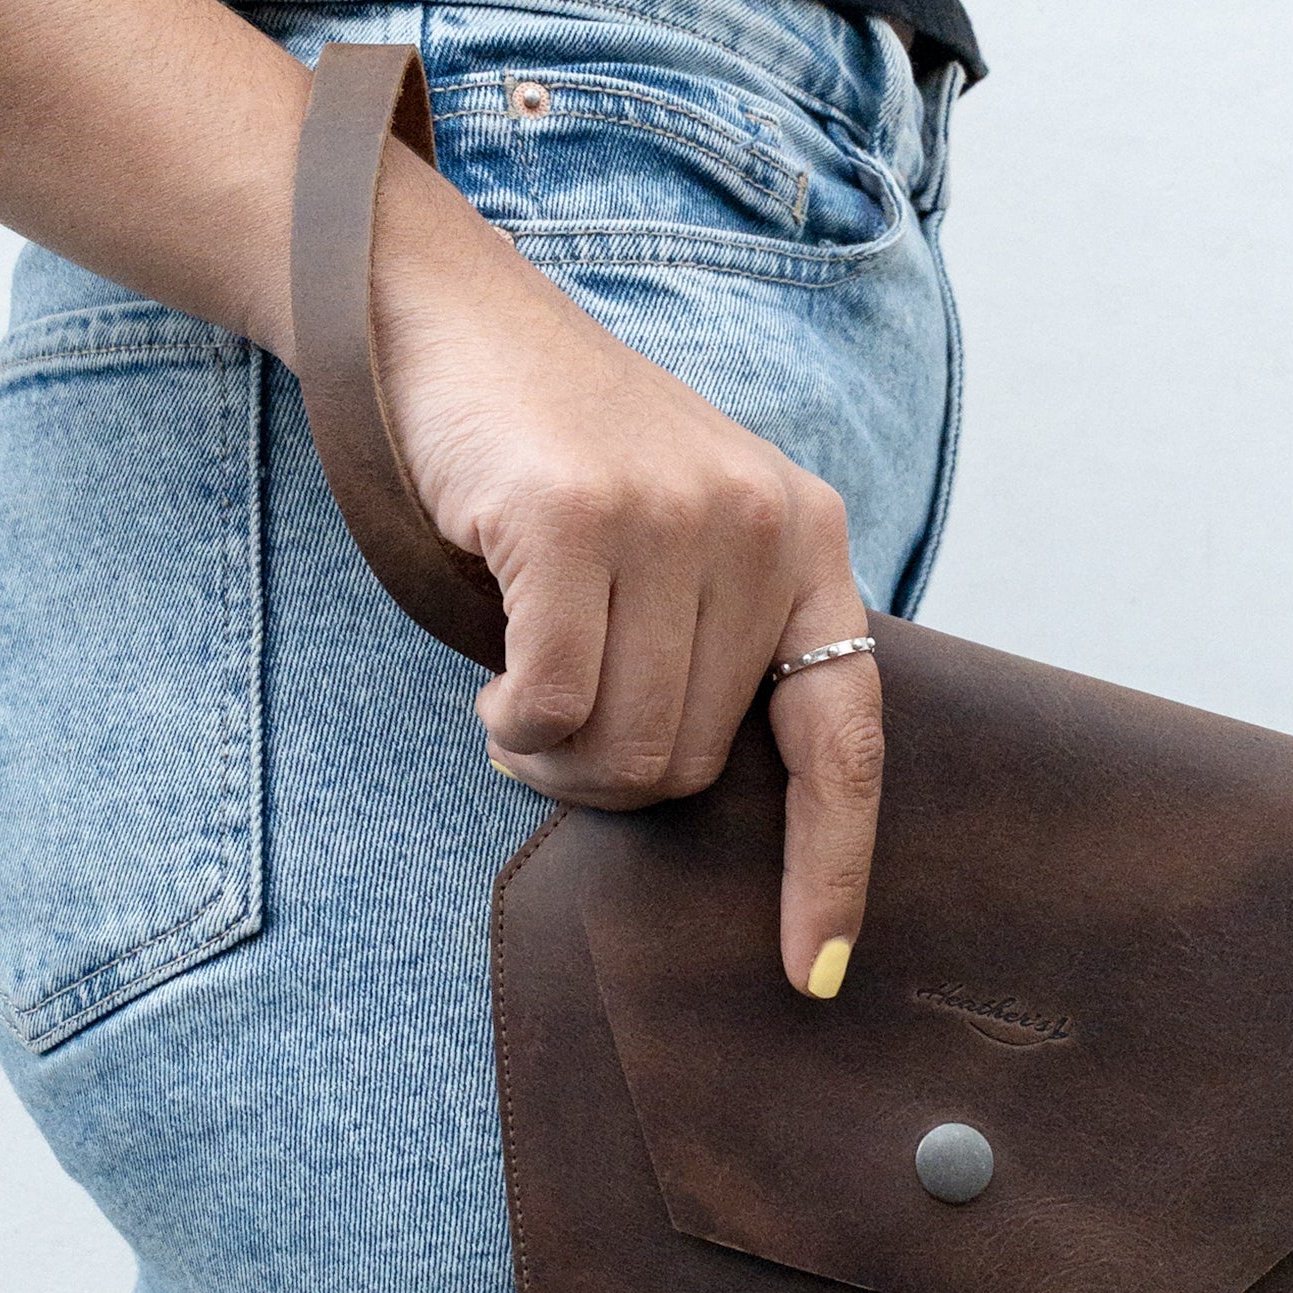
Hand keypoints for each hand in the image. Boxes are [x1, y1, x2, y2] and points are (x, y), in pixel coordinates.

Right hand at [367, 139, 881, 997]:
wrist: (447, 319)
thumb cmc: (557, 460)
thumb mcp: (675, 539)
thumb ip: (710, 646)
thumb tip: (686, 797)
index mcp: (805, 542)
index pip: (844, 740)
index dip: (834, 868)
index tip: (816, 973)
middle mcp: (761, 527)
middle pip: (693, 766)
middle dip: (609, 777)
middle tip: (550, 723)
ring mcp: (672, 516)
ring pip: (623, 748)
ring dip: (551, 756)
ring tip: (519, 691)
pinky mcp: (576, 517)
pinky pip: (550, 707)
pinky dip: (511, 722)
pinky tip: (493, 677)